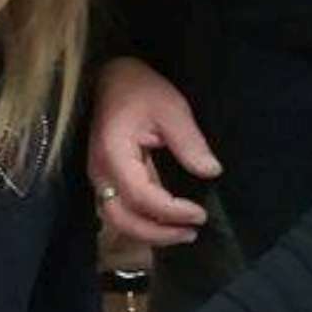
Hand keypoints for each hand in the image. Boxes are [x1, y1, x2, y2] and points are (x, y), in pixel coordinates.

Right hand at [89, 57, 218, 248]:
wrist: (110, 78)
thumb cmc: (140, 89)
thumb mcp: (171, 109)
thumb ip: (189, 142)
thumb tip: (211, 172)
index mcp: (114, 153)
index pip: (141, 196)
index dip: (170, 211)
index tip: (200, 214)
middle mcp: (100, 172)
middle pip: (123, 219)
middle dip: (158, 233)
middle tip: (192, 232)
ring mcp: (100, 179)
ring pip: (118, 221)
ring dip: (149, 233)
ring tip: (183, 233)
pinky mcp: (107, 181)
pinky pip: (120, 212)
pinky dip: (142, 223)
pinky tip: (166, 224)